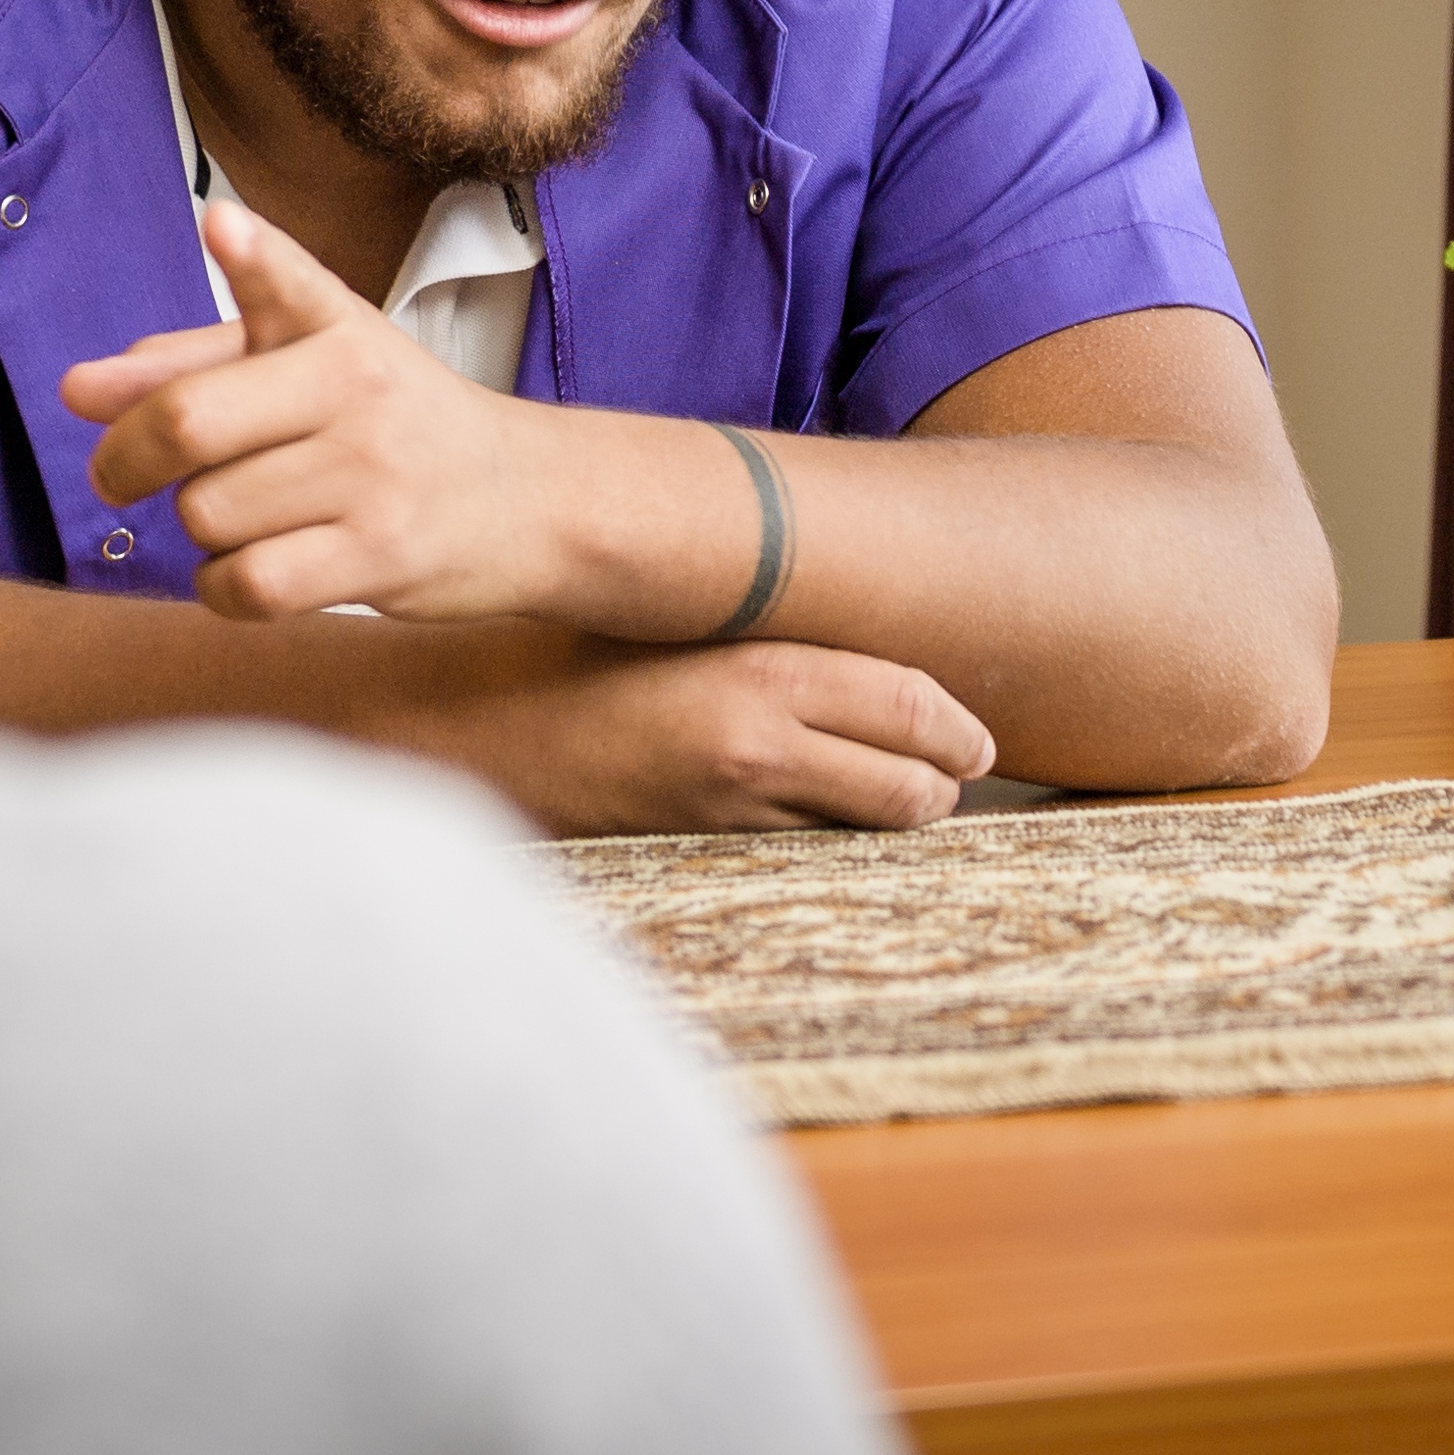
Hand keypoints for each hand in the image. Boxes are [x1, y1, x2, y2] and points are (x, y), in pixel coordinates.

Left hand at [64, 197, 582, 622]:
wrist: (529, 502)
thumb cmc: (396, 427)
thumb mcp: (311, 368)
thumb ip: (192, 366)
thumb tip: (79, 390)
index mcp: (340, 329)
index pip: (291, 283)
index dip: (254, 255)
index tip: (223, 226)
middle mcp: (359, 390)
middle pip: (190, 424)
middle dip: (125, 459)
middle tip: (115, 476)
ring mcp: (373, 477)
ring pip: (207, 512)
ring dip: (198, 528)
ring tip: (241, 517)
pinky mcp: (379, 557)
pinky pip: (247, 583)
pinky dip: (222, 587)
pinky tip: (248, 568)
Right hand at [404, 626, 996, 833]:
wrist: (475, 724)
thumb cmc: (575, 645)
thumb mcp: (683, 612)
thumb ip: (773, 624)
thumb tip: (865, 619)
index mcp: (761, 670)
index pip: (907, 704)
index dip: (957, 728)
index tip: (978, 737)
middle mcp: (759, 744)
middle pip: (910, 787)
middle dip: (940, 783)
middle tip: (953, 768)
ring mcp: (733, 805)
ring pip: (864, 826)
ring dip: (893, 811)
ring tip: (903, 788)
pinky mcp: (705, 842)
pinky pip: (804, 841)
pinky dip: (833, 827)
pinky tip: (828, 802)